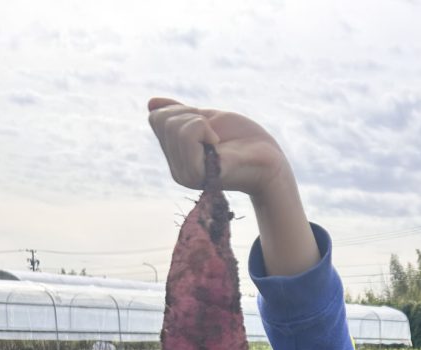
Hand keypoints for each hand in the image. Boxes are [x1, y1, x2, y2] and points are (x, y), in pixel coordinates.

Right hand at [148, 98, 317, 276]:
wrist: (269, 160)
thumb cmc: (244, 140)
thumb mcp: (207, 120)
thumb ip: (181, 114)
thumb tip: (151, 103)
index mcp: (177, 158)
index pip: (156, 118)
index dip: (182, 111)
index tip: (206, 125)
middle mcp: (177, 171)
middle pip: (162, 120)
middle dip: (191, 115)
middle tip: (215, 134)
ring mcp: (186, 175)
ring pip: (174, 126)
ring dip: (201, 123)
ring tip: (218, 142)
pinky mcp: (199, 174)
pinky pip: (187, 134)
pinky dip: (205, 129)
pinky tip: (220, 147)